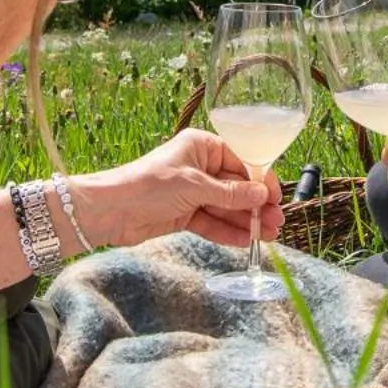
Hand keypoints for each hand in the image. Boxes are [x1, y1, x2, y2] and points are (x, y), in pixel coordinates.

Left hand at [68, 130, 284, 248]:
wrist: (110, 210)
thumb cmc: (149, 185)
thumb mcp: (195, 186)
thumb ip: (230, 193)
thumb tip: (261, 195)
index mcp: (202, 147)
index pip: (241, 161)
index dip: (260, 180)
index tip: (275, 197)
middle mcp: (199, 167)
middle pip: (236, 187)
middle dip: (256, 205)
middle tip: (277, 221)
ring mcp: (192, 192)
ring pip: (226, 207)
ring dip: (246, 221)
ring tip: (270, 235)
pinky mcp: (184, 214)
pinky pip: (212, 222)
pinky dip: (228, 232)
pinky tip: (246, 241)